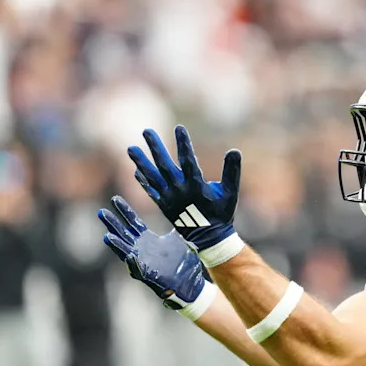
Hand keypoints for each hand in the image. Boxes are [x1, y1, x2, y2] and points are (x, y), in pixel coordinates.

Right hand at [98, 195, 207, 309]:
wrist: (190, 283)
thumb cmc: (183, 262)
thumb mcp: (179, 240)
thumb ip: (175, 228)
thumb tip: (181, 210)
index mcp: (148, 239)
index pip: (133, 222)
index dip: (124, 211)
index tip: (115, 199)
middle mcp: (142, 250)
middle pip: (124, 234)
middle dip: (113, 224)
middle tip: (101, 212)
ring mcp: (144, 263)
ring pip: (126, 252)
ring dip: (117, 245)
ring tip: (107, 236)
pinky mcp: (150, 276)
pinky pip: (138, 270)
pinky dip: (133, 263)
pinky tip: (130, 256)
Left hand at [127, 125, 240, 250]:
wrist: (209, 238)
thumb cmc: (222, 214)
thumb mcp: (231, 193)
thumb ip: (232, 171)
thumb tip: (234, 151)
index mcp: (196, 185)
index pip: (188, 159)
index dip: (183, 143)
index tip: (179, 127)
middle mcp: (180, 190)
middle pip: (164, 164)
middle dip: (155, 147)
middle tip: (146, 131)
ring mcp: (169, 199)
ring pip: (152, 177)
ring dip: (141, 162)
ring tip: (131, 148)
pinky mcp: (164, 206)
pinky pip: (151, 192)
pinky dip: (144, 181)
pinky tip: (137, 171)